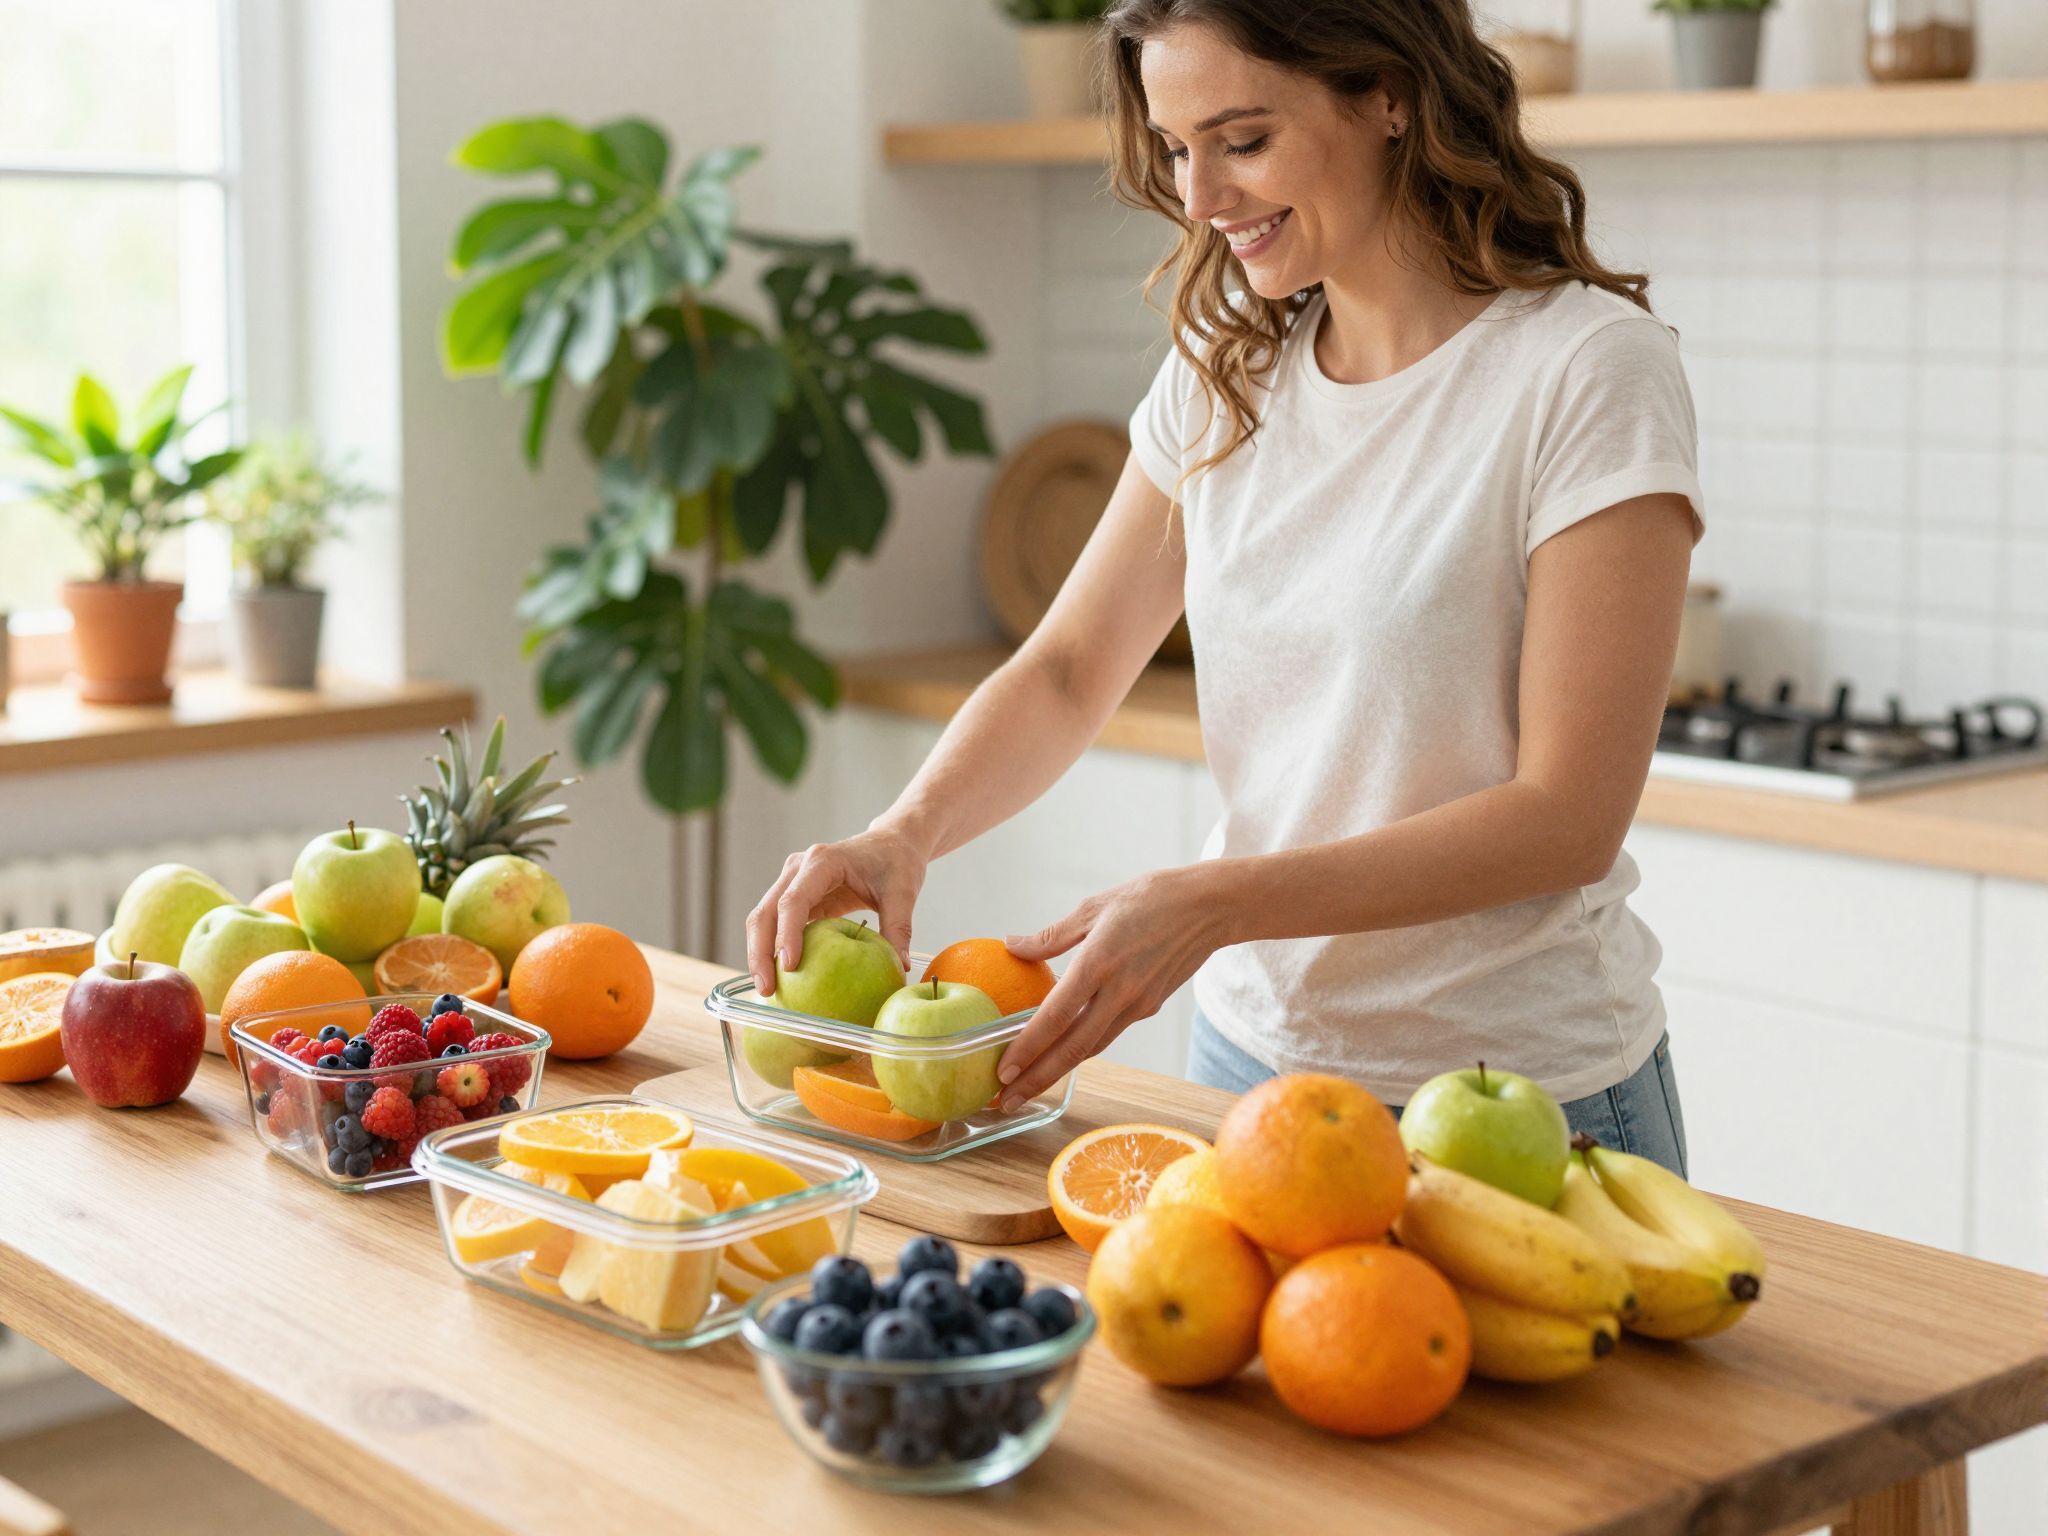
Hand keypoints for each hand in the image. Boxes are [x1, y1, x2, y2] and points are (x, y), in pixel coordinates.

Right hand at [745, 823, 929, 994]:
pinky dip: (774, 950)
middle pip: (766, 911)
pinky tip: (781, 979)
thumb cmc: (897, 862)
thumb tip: (900, 966)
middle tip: (768, 989)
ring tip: (768, 990)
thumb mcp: (903, 893)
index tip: (789, 967)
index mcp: (823, 861)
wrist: (891, 843)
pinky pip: (777, 925)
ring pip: (764, 919)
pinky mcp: (796, 897)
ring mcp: (792, 881)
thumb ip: (899, 928)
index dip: (788, 934)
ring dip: (761, 954)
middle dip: (760, 952)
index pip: (794, 900)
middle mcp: (799, 868)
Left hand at [994, 867, 1223, 1109]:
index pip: (1056, 1016)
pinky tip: (1062, 1053)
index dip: (1027, 1047)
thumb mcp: (1095, 906)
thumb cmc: (1151, 897)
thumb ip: (1052, 935)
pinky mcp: (1150, 1007)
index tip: (1003, 1070)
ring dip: (1058, 1071)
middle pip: (1073, 1048)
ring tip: (1028, 1087)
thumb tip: (1012, 945)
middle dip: (1037, 1078)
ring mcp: (1138, 1004)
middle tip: (1007, 1101)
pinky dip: (1083, 1048)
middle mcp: (1120, 991)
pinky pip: (1109, 1033)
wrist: (1210, 908)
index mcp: (1099, 962)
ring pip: (1092, 1047)